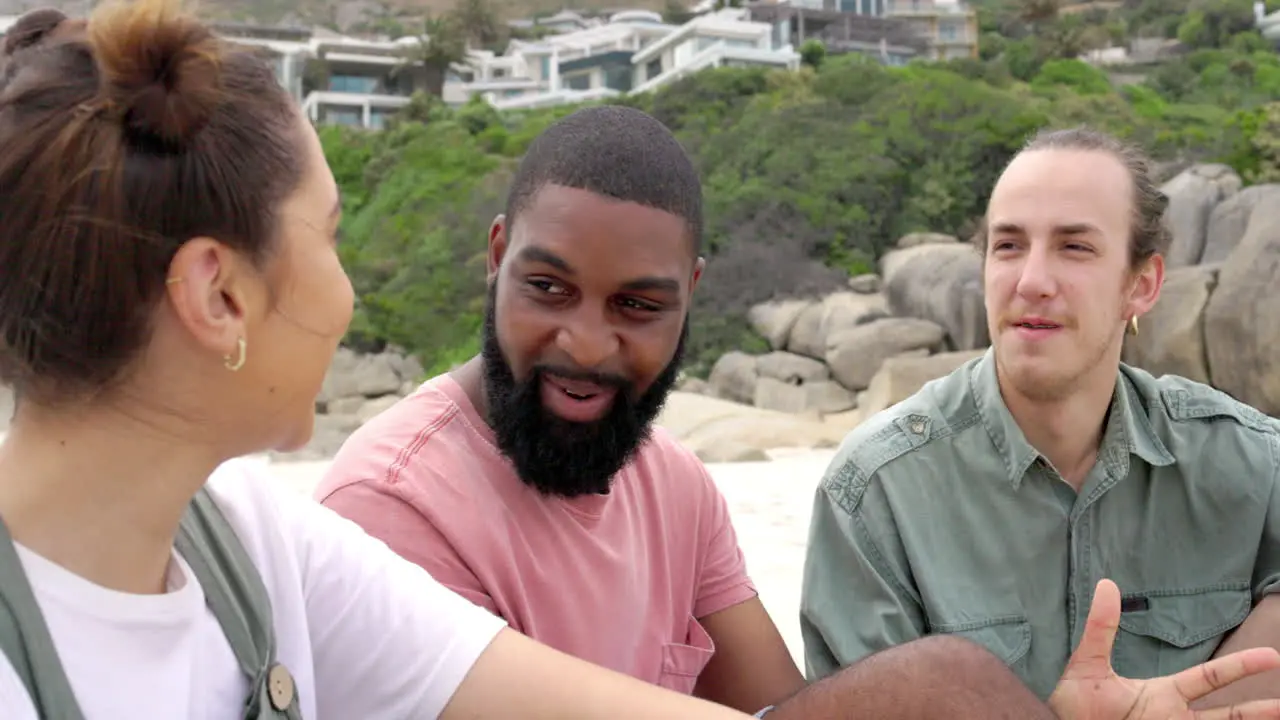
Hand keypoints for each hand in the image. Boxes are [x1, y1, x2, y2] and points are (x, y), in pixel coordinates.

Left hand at [1048, 579, 1279, 719]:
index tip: (1272, 656)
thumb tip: (1107, 585)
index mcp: (1161, 695)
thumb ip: (1100, 628)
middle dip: (1258, 711)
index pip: (1208, 679)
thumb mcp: (1087, 663)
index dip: (1239, 667)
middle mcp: (1172, 717)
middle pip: (1227, 716)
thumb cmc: (1071, 702)